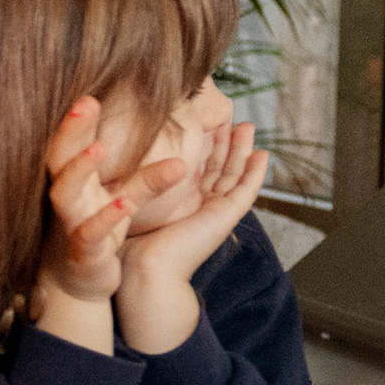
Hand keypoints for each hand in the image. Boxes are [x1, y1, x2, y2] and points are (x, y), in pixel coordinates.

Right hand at [30, 98, 183, 353]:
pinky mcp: (83, 252)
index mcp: (75, 180)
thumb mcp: (126, 200)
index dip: (77, 119)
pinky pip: (88, 234)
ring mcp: (71, 224)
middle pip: (58, 159)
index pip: (70, 142)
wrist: (82, 280)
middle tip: (86, 102)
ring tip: (97, 148)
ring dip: (78, 170)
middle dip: (70, 131)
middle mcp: (68, 198)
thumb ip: (147, 178)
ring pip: (64, 194)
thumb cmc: (99, 231)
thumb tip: (182, 156)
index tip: (92, 93)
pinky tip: (123, 204)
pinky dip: (103, 219)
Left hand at [116, 120, 268, 356]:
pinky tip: (262, 154)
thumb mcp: (137, 200)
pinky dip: (255, 174)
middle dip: (226, 142)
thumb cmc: (133, 240)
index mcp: (183, 202)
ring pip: (235, 175)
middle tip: (231, 116)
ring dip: (243, 151)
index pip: (197, 167)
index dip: (202, 144)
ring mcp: (216, 211)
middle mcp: (202, 206)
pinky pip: (246, 191)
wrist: (145, 269)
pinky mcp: (226, 217)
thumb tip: (122, 153)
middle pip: (219, 167)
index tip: (204, 119)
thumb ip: (139, 180)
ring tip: (248, 127)